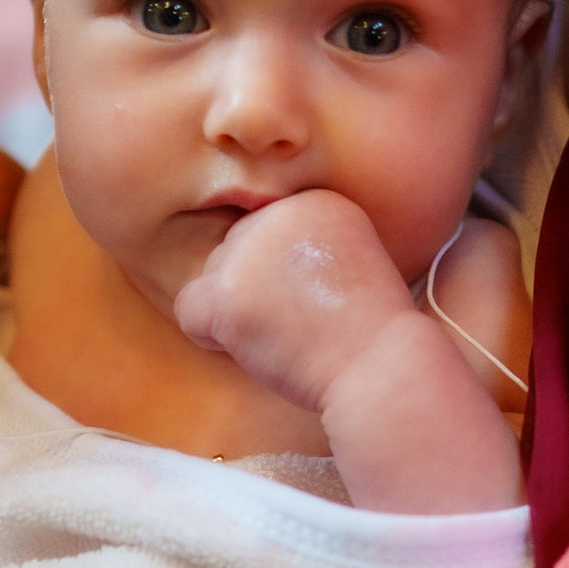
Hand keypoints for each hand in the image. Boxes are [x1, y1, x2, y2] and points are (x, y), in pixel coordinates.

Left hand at [172, 187, 412, 418]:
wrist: (379, 366)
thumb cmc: (368, 331)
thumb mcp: (350, 261)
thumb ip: (301, 248)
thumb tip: (250, 264)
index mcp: (314, 201)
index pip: (264, 231)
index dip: (280, 275)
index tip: (316, 302)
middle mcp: (278, 213)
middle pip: (234, 250)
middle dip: (255, 292)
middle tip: (299, 323)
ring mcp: (249, 251)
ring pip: (211, 278)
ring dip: (237, 313)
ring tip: (285, 335)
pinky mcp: (227, 292)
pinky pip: (189, 310)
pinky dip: (210, 335)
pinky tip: (251, 346)